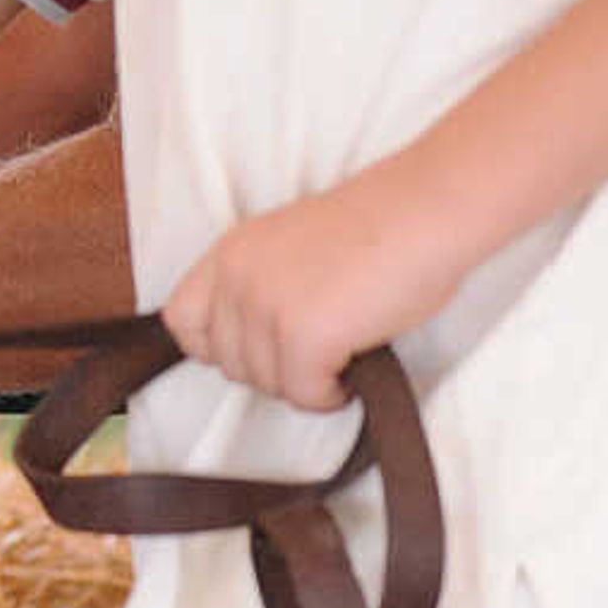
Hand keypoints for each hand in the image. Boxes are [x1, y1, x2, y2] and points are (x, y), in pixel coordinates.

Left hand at [163, 169, 465, 412]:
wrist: (425, 211)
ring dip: (305, 383)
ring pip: (267, 385)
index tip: (260, 349)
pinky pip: (304, 394)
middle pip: (229, 364)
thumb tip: (251, 344)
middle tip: (317, 355)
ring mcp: (266, 307)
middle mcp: (237, 278)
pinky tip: (352, 372)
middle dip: (274, 370)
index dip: (217, 347)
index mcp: (229, 252)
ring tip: (341, 356)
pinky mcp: (304, 336)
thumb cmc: (376, 229)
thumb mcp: (287, 247)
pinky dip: (329, 395)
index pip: (182, 321)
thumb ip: (258, 284)